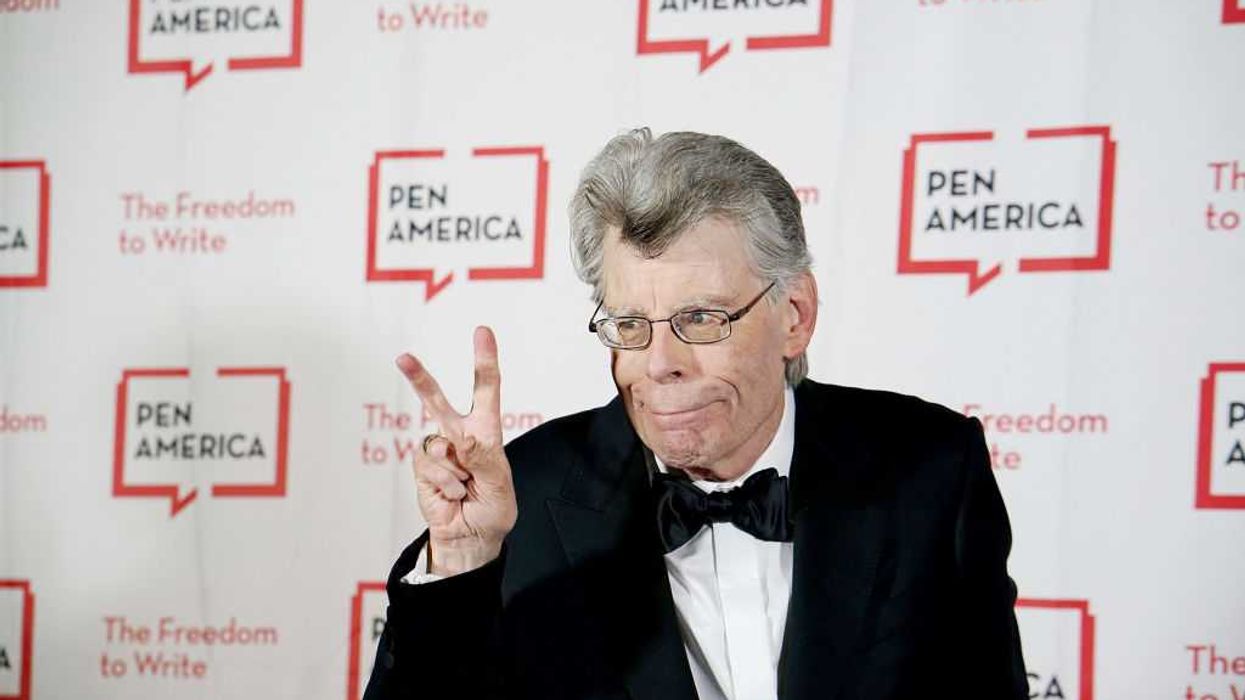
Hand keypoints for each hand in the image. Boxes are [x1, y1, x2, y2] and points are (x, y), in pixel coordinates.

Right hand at [396, 326, 516, 576]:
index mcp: (486, 431)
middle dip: (419, 379)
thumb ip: (484, 457)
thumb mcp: (501, 485)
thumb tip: (462, 437)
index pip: (486, 390)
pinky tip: (453, 496)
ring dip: (457, 473)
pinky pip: (430, 468)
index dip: (484, 360)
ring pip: (437, 445)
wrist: (472, 538)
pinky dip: (446, 485)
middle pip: (437, 401)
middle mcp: (459, 436)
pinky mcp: (422, 469)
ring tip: (466, 488)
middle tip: (402, 358)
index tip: (482, 332)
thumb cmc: (492, 510)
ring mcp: (438, 452)